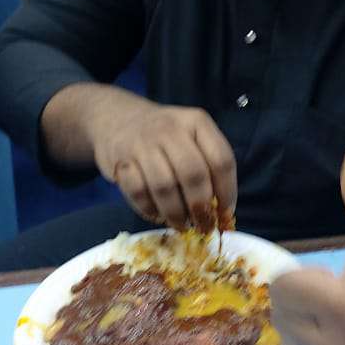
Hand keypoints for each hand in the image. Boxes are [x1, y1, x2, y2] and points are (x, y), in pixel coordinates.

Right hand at [88, 92, 236, 231]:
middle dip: (201, 208)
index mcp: (197, 122)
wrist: (118, 118)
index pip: (221, 160)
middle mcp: (171, 128)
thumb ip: (209, 167)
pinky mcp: (120, 160)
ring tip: (181, 224)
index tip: (225, 214)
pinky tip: (158, 215)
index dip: (227, 192)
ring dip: (176, 214)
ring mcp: (143, 143)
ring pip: (165, 187)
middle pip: (193, 175)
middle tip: (204, 226)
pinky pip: (138, 193)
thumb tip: (221, 213)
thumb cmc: (165, 136)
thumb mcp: (192, 137)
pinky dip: (150, 211)